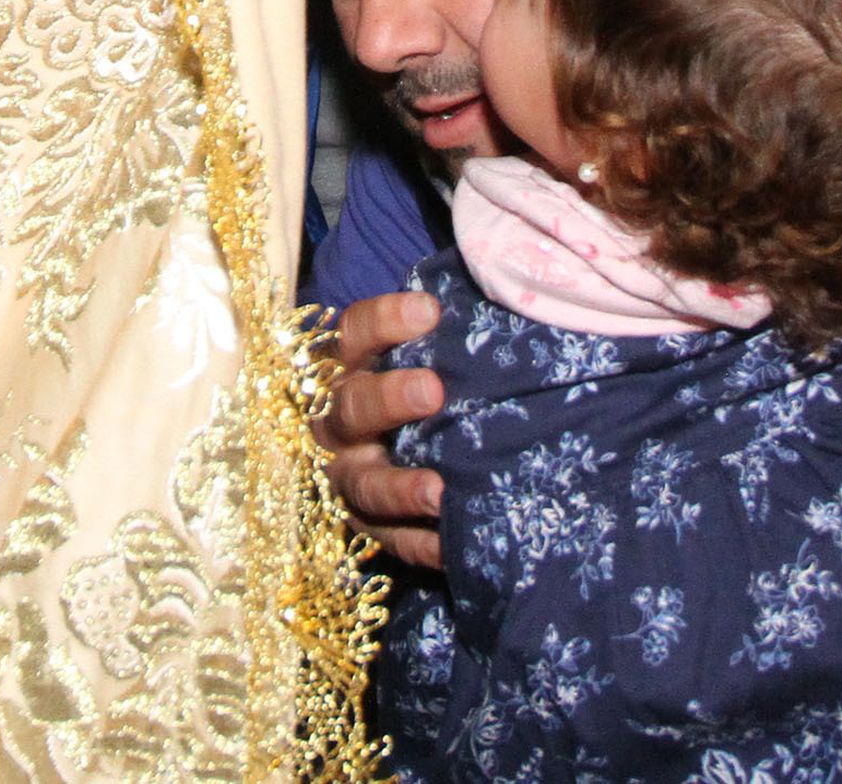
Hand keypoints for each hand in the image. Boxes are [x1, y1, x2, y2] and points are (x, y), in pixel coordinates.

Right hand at [319, 292, 446, 569]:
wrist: (377, 442)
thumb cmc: (409, 380)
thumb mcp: (411, 352)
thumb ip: (438, 334)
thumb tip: (506, 297)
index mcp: (345, 366)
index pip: (353, 334)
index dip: (385, 321)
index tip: (430, 311)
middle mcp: (335, 422)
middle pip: (350, 408)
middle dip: (388, 400)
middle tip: (433, 391)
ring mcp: (345, 478)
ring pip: (361, 485)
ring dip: (399, 489)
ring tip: (438, 491)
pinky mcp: (365, 526)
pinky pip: (390, 541)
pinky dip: (421, 544)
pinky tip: (452, 545)